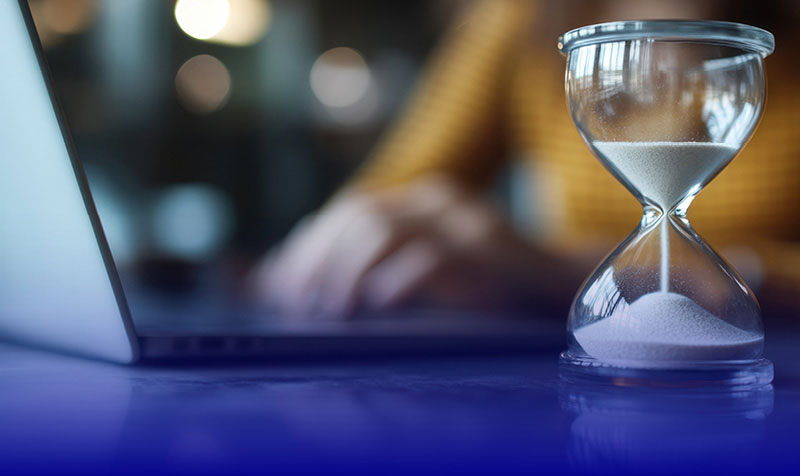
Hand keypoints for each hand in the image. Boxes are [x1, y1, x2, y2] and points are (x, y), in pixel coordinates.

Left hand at [251, 175, 581, 318]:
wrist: (561, 290)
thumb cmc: (488, 290)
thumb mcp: (429, 273)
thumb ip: (378, 271)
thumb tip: (301, 284)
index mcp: (422, 202)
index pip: (351, 209)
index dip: (311, 244)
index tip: (283, 284)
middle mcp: (439, 201)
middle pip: (359, 215)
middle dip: (319, 259)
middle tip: (301, 304)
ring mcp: (464, 222)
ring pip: (382, 230)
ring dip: (346, 272)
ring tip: (333, 310)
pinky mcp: (487, 253)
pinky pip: (428, 259)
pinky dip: (394, 280)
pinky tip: (376, 304)